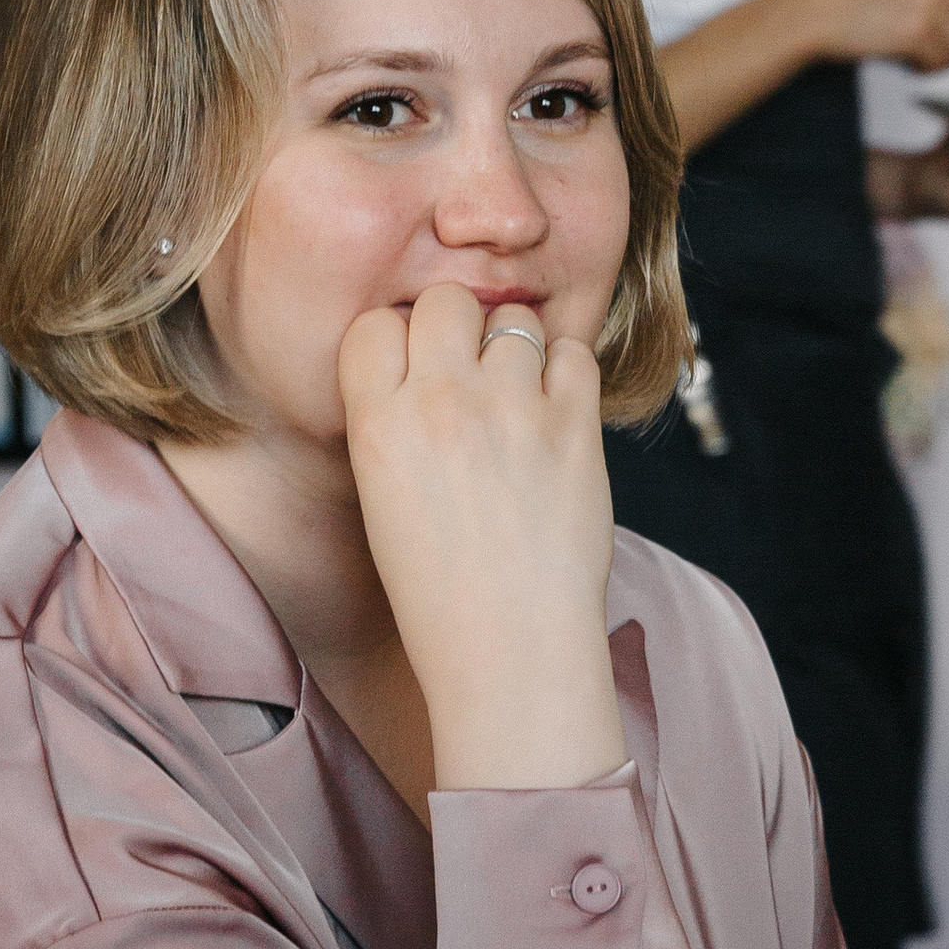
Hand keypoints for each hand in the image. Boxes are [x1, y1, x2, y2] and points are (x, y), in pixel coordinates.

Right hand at [337, 287, 623, 794]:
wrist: (509, 648)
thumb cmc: (442, 590)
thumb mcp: (384, 499)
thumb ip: (396, 422)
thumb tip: (426, 361)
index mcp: (376, 425)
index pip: (374, 325)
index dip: (398, 341)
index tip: (417, 372)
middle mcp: (440, 404)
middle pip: (445, 300)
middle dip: (458, 326)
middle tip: (472, 375)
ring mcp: (511, 410)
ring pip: (515, 320)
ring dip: (518, 352)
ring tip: (518, 407)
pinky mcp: (573, 426)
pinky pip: (574, 352)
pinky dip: (567, 375)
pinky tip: (555, 418)